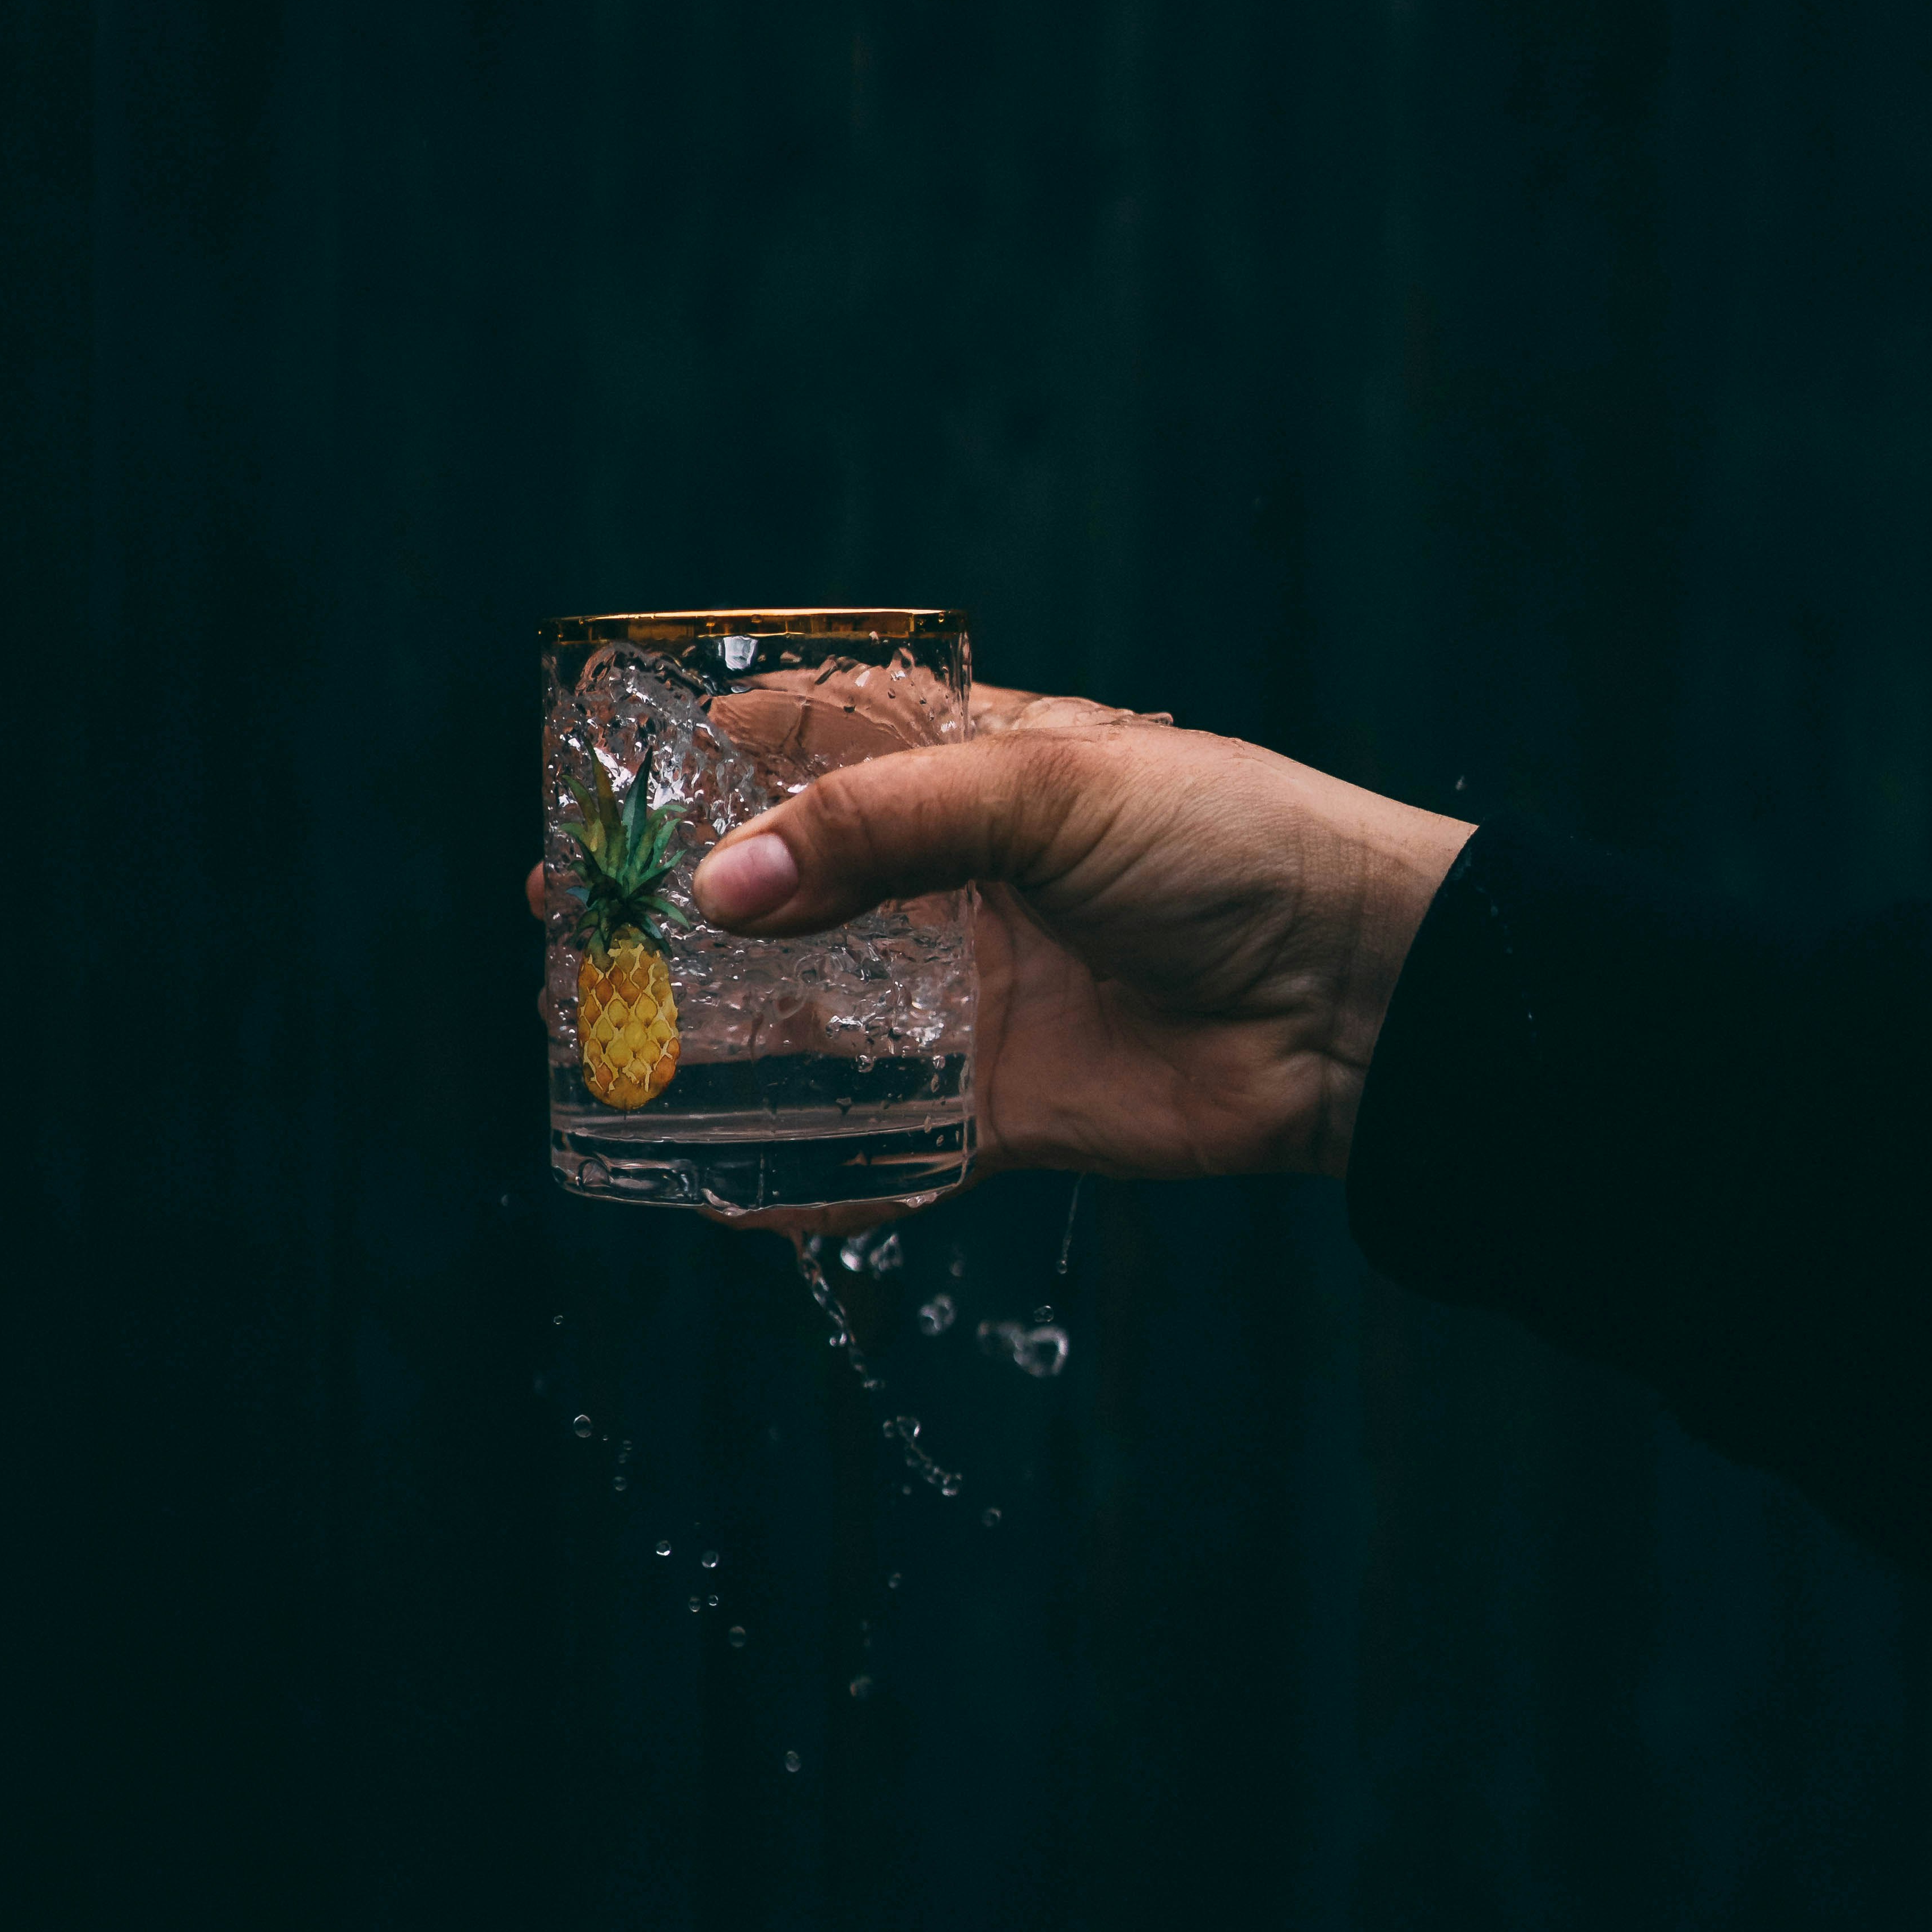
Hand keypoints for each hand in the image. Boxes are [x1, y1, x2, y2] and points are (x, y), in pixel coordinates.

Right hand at [524, 687, 1473, 1209]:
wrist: (1361, 995)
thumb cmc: (1233, 846)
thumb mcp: (1051, 792)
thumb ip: (882, 828)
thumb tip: (721, 885)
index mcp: (978, 769)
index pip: (815, 738)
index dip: (708, 754)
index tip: (600, 775)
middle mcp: (963, 883)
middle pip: (790, 890)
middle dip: (681, 907)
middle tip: (570, 923)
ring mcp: (978, 1000)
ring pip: (815, 1022)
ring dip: (716, 1036)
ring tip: (603, 1041)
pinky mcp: (1006, 1110)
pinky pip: (885, 1150)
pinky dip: (811, 1177)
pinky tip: (725, 1193)